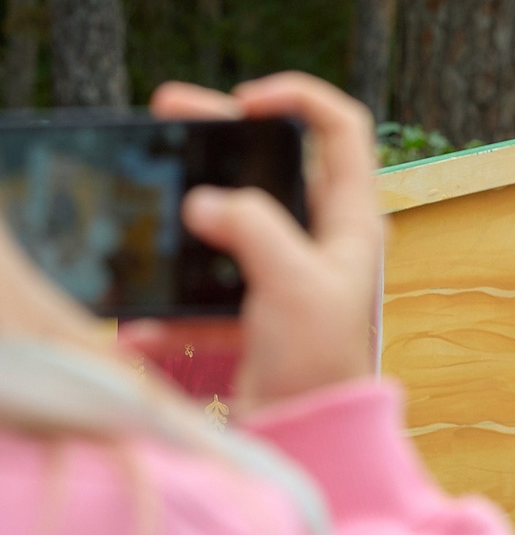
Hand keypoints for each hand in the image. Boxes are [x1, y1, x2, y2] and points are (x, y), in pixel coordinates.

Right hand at [148, 73, 381, 416]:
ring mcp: (285, 271)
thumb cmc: (322, 361)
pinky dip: (177, 294)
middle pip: (274, 164)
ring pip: (233, 216)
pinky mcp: (253, 307)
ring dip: (188, 206)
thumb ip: (252, 229)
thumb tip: (203, 204)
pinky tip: (147, 318)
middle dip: (220, 133)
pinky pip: (208, 282)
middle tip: (168, 110)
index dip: (299, 99)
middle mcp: (323, 238)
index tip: (246, 103)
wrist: (309, 435)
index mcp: (351, 220)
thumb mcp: (296, 283)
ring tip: (143, 190)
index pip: (341, 131)